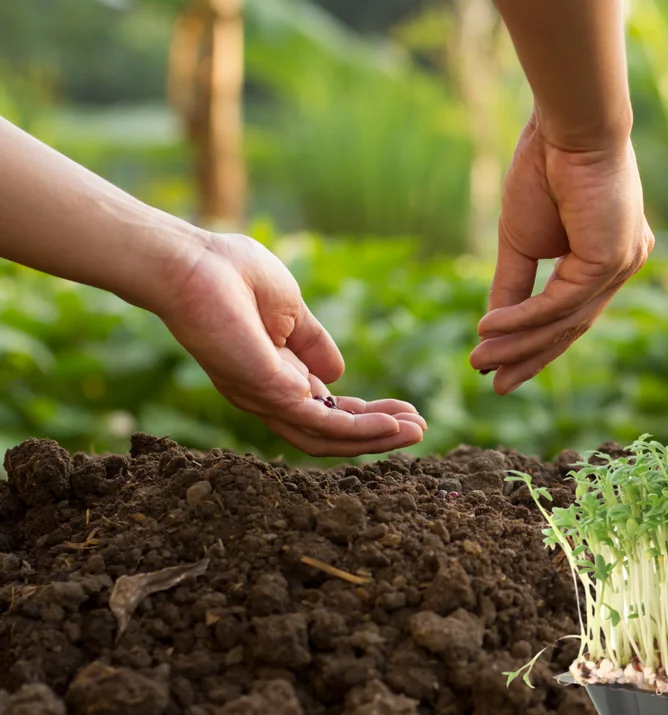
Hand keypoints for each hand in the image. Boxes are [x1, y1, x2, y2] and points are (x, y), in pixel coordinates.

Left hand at [154, 233, 425, 456]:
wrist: (192, 264)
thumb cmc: (230, 273)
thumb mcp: (289, 308)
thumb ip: (312, 341)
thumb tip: (338, 372)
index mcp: (275, 372)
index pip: (327, 407)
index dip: (366, 413)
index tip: (405, 411)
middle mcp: (268, 394)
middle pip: (330, 430)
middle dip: (377, 432)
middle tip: (418, 429)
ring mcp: (266, 398)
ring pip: (327, 438)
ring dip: (374, 439)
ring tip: (414, 433)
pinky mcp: (268, 394)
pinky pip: (321, 423)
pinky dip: (359, 429)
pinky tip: (391, 425)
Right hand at [469, 115, 654, 393]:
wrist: (566, 126)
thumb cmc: (544, 168)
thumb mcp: (521, 240)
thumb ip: (513, 286)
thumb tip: (493, 329)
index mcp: (609, 256)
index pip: (573, 313)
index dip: (537, 345)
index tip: (501, 369)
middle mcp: (623, 263)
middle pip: (573, 326)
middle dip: (530, 358)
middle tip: (496, 385)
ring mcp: (623, 263)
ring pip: (565, 321)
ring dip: (519, 344)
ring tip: (481, 361)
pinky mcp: (612, 259)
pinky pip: (560, 303)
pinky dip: (522, 319)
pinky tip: (489, 328)